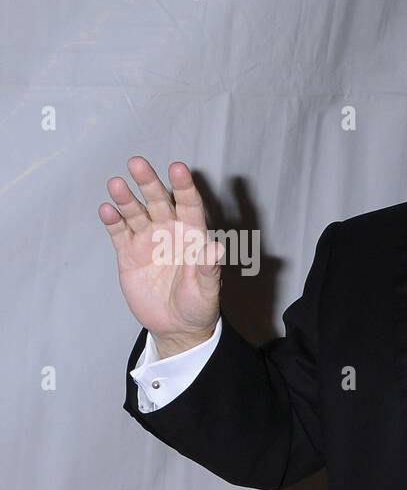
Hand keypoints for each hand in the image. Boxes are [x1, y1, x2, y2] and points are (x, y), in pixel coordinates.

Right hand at [99, 157, 221, 356]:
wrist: (176, 327)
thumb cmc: (199, 306)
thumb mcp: (206, 291)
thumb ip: (209, 270)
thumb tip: (217, 248)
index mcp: (193, 236)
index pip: (189, 206)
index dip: (184, 187)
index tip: (177, 168)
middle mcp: (169, 232)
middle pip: (158, 201)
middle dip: (149, 182)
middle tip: (137, 163)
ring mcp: (148, 241)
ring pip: (136, 212)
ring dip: (126, 198)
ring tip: (116, 184)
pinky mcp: (129, 254)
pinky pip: (119, 232)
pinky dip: (112, 221)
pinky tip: (106, 209)